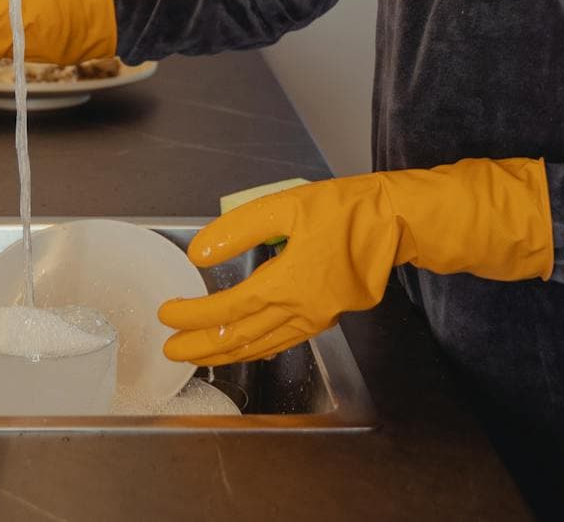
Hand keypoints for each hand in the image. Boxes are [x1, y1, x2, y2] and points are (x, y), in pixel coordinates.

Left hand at [157, 159, 553, 366]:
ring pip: (261, 346)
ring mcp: (315, 318)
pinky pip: (283, 341)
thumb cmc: (343, 210)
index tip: (166, 312)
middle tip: (170, 351)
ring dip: (226, 353)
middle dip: (201, 348)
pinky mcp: (327, 315)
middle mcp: (297, 311)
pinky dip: (257, 348)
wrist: (396, 223)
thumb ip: (239, 231)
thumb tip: (199, 254)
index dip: (192, 315)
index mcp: (284, 285)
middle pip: (239, 340)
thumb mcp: (285, 207)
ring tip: (200, 356)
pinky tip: (248, 347)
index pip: (226, 310)